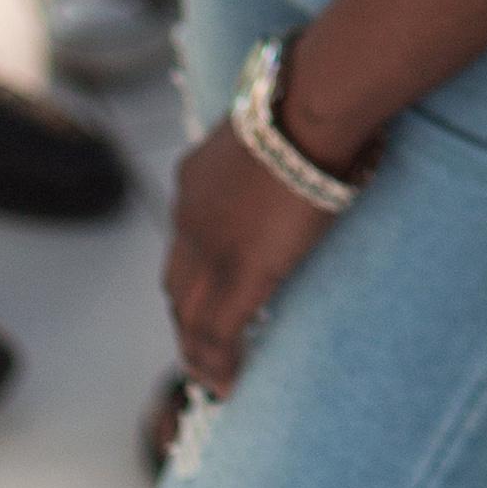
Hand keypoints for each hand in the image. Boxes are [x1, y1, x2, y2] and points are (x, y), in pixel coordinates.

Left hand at [164, 119, 341, 394]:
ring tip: (213, 378)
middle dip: (187, 320)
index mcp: (194, 179)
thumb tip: (308, 147)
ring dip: (197, 352)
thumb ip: (273, 151)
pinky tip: (227, 386)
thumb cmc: (310, 101)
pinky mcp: (237, 275)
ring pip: (188, 316)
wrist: (307, 110)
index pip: (183, 242)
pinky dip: (216, 365)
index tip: (207, 295)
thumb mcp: (272, 130)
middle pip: (176, 285)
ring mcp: (208, 249)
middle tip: (203, 349)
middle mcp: (188, 217)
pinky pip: (216, 334)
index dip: (194, 275)